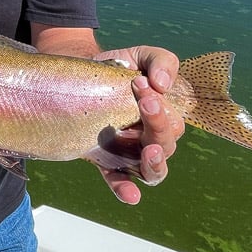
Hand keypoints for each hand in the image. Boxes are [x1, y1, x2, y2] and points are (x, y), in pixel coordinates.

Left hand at [92, 45, 184, 204]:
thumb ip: (161, 61)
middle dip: (158, 124)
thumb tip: (162, 83)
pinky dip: (126, 190)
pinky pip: (119, 180)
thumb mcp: (140, 56)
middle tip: (145, 102)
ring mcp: (128, 152)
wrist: (77, 76)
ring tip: (150, 152)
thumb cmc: (116, 69)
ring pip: (153, 171)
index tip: (140, 82)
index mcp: (162, 117)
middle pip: (167, 145)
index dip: (161, 105)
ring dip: (155, 163)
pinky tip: (130, 196)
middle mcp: (149, 138)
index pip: (174, 120)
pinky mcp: (105, 160)